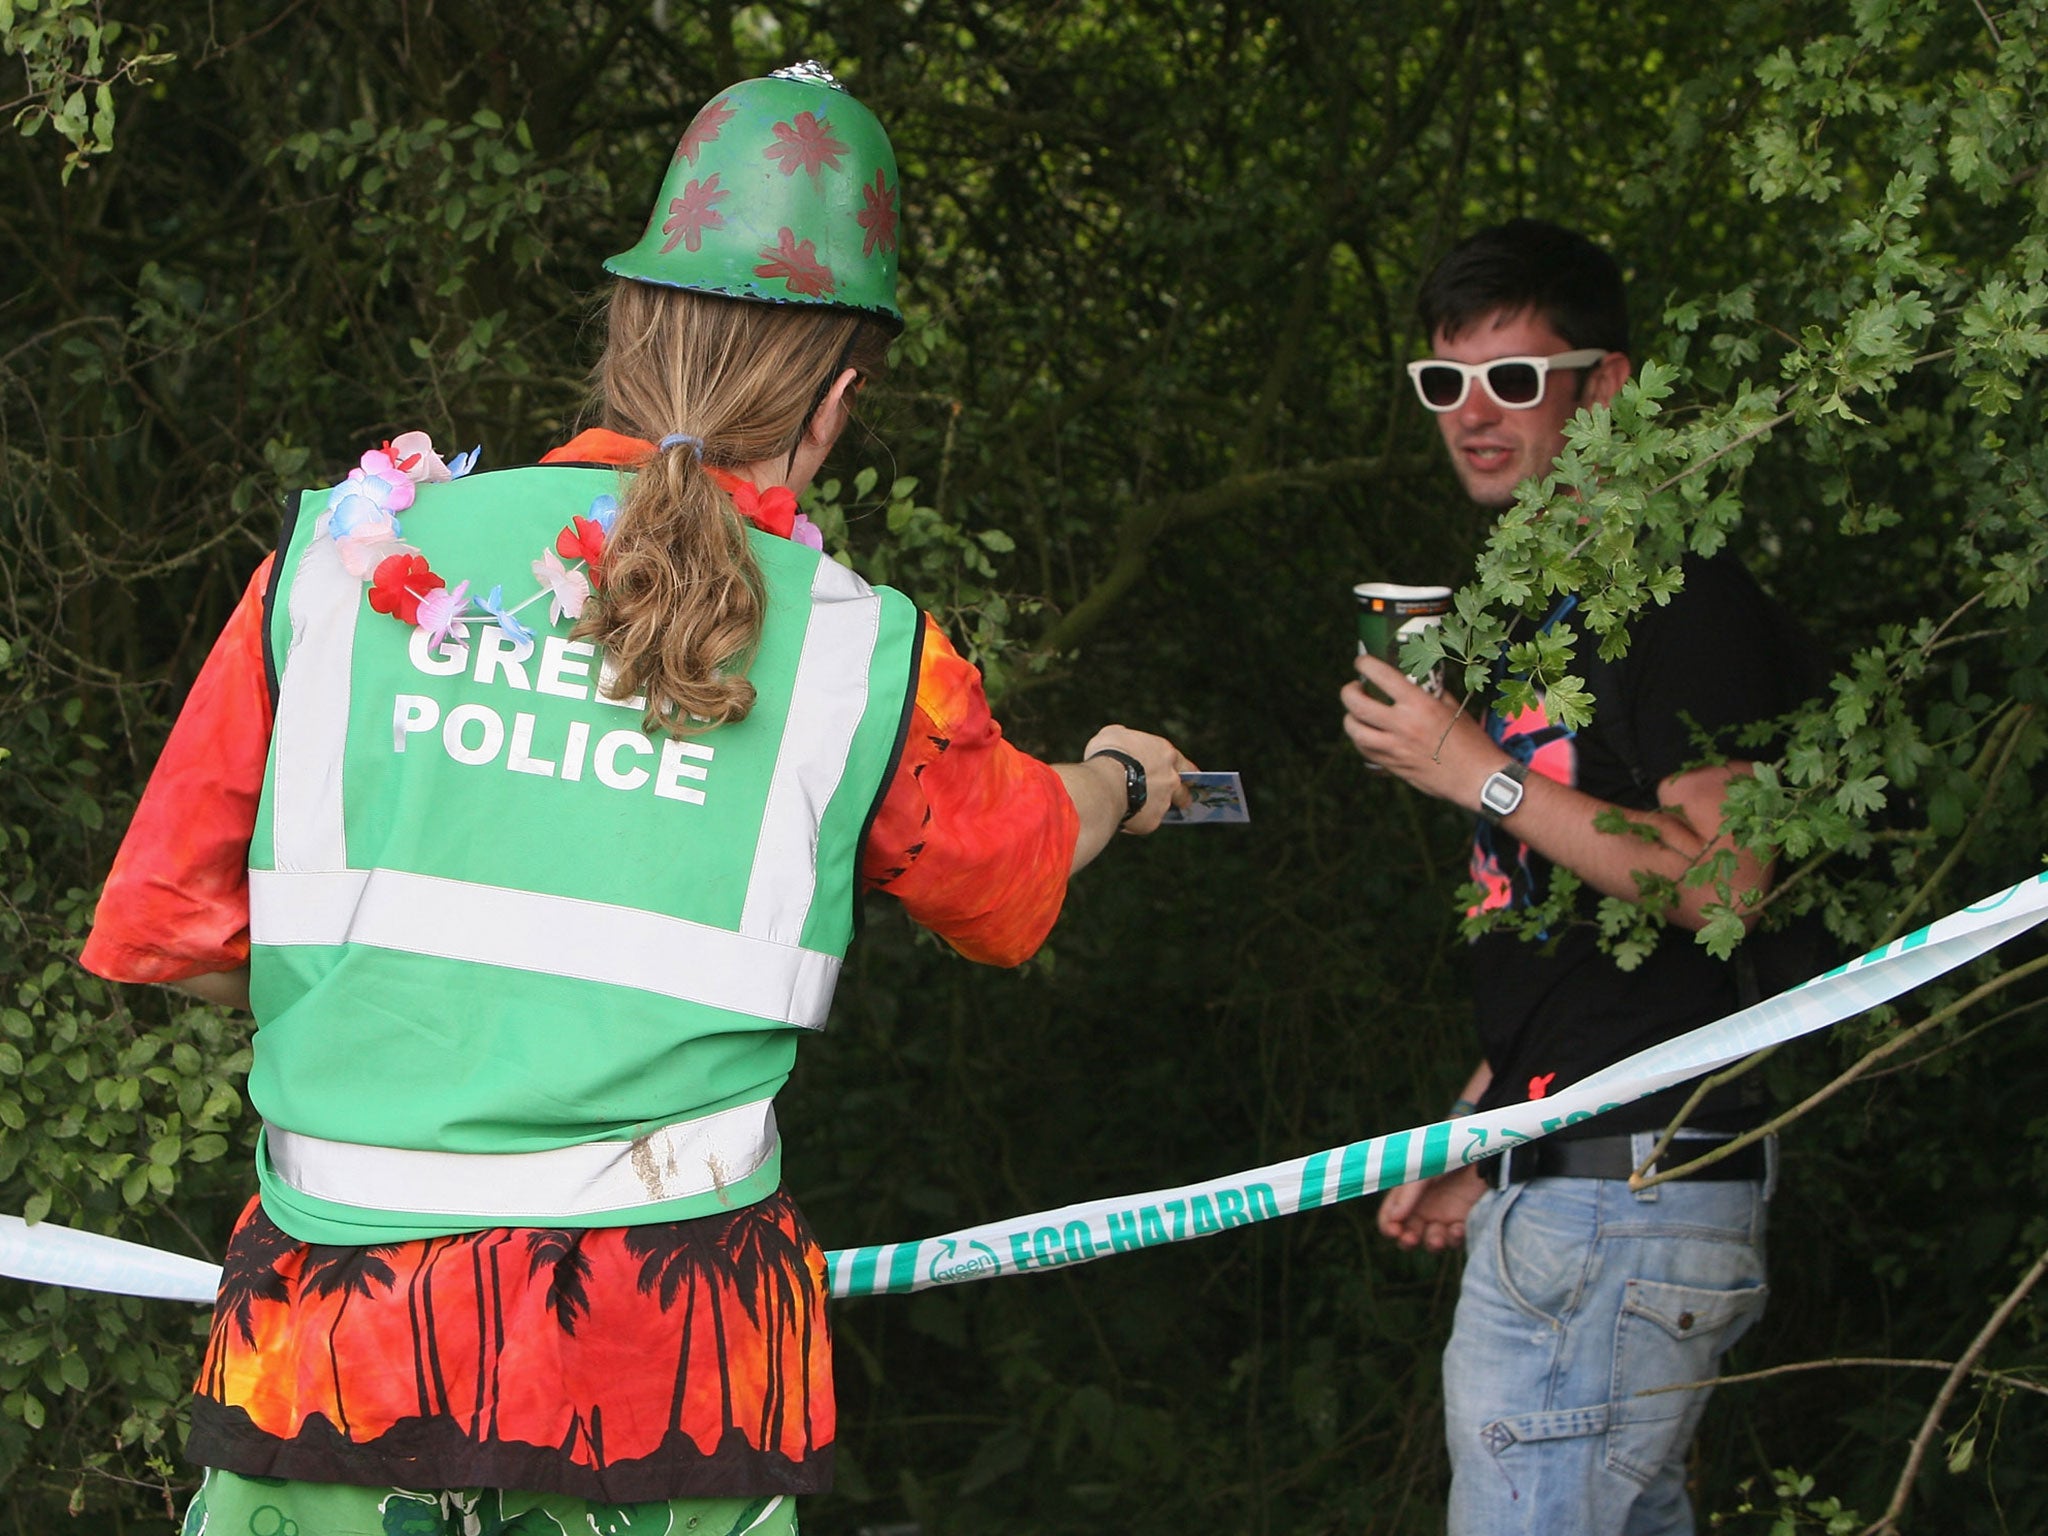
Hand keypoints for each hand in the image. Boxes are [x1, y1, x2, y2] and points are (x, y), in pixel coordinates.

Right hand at [1083, 724, 1196, 834]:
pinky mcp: (1152, 821)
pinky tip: (1121, 815)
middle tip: (1170, 800)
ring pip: (1163, 809)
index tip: (1185, 777)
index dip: (1184, 772)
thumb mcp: (1114, 734)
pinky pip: (1145, 822)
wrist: (1104, 783)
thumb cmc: (1108, 755)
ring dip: (1152, 809)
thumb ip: (1125, 738)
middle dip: (1180, 797)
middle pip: (1184, 793)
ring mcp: (1164, 802)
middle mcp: (1171, 779)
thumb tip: (1122, 736)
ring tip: (1134, 807)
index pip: (1186, 765)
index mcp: (1166, 755)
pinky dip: (1135, 820)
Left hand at [1340, 656, 1504, 808]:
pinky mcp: (1393, 766)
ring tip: (1355, 712)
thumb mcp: (1454, 708)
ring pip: (1355, 731)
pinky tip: (1366, 733)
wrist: (1477, 779)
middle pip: (1357, 705)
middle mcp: (1403, 725)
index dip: (1365, 664)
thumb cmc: (1472, 742)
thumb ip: (1430, 693)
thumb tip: (1413, 682)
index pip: (1381, 676)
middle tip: (1354, 687)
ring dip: (1350, 718)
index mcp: (1420, 705)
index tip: (1361, 662)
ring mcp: (1395, 748)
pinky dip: (1360, 739)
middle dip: (1348, 691)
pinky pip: (1365, 751)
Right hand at [1376, 1164, 1485, 1251]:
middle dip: (1407, 1241)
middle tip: (1411, 1239)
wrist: (1481, 1153)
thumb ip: (1407, 1194)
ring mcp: (1444, 1217)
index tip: (1394, 1230)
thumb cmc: (1447, 1156)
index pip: (1390, 1217)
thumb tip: (1394, 1218)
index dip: (1389, 1226)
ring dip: (1432, 1243)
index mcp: (1408, 1195)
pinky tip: (1457, 1228)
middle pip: (1407, 1234)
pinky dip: (1454, 1239)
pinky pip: (1455, 1240)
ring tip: (1437, 1238)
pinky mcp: (1464, 1222)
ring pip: (1431, 1242)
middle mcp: (1423, 1209)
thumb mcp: (1423, 1170)